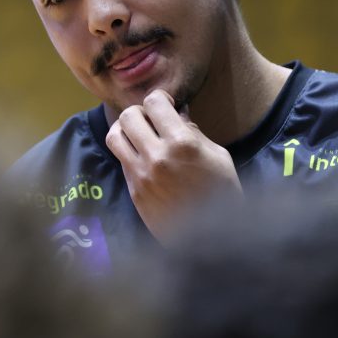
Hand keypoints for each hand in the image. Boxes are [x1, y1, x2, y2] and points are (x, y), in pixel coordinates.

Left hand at [106, 89, 240, 243]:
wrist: (212, 238)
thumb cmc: (223, 194)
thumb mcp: (218, 156)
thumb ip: (195, 132)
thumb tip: (177, 115)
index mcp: (182, 143)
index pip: (154, 102)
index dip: (160, 98)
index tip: (166, 104)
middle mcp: (157, 156)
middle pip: (127, 115)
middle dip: (139, 112)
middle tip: (151, 120)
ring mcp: (141, 175)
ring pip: (114, 136)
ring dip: (125, 131)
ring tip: (140, 136)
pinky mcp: (134, 191)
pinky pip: (121, 160)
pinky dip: (129, 153)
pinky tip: (144, 158)